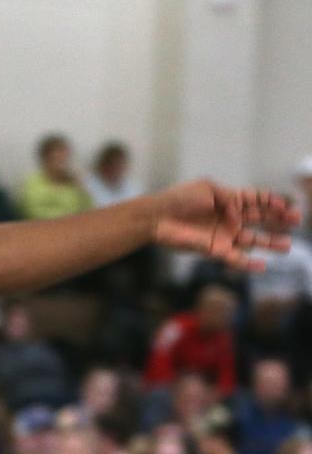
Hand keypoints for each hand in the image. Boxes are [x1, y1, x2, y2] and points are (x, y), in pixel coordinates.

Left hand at [152, 181, 298, 270]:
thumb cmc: (179, 200)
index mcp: (228, 199)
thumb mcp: (207, 189)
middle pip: (260, 219)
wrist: (157, 218)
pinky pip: (236, 258)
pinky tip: (263, 265)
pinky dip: (249, 262)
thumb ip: (229, 198)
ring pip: (253, 240)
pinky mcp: (215, 250)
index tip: (286, 206)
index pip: (256, 200)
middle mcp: (229, 218)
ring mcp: (223, 234)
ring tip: (288, 245)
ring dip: (271, 242)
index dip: (272, 202)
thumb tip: (240, 213)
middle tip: (297, 220)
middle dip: (279, 220)